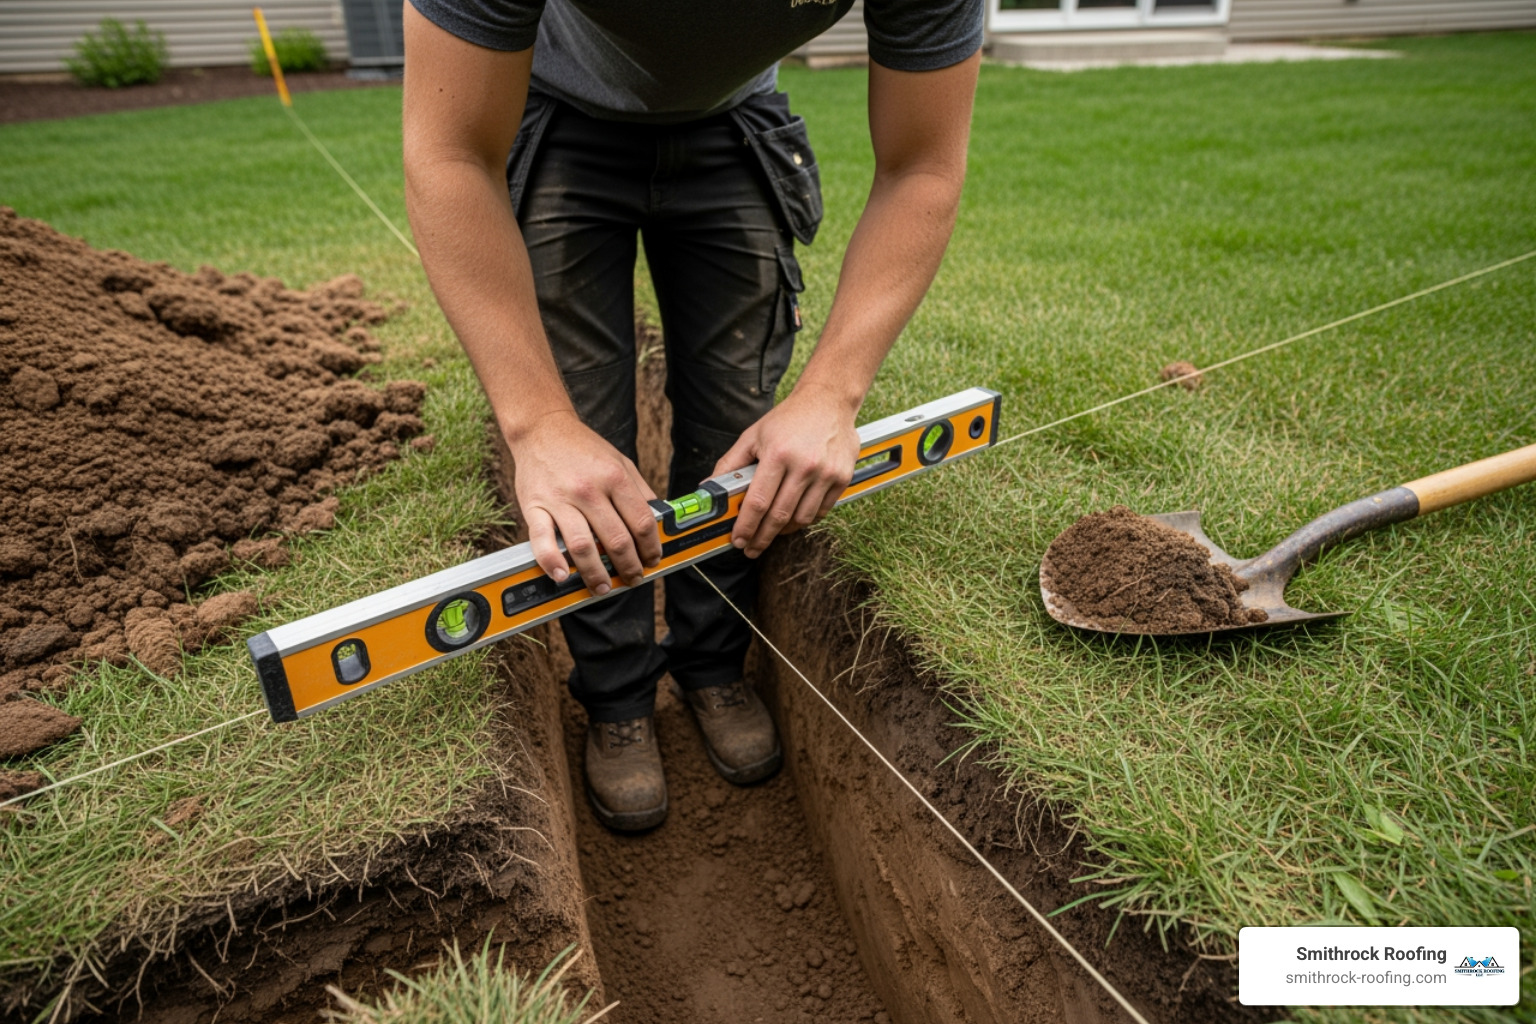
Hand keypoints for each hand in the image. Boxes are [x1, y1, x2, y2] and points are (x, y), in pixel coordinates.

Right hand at [508, 412, 661, 592]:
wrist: (542, 429)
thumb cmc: (582, 448)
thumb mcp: (620, 461)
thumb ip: (639, 491)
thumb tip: (658, 520)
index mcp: (615, 477)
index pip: (641, 522)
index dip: (651, 547)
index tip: (653, 560)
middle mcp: (589, 489)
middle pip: (616, 539)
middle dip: (629, 566)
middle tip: (633, 578)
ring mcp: (560, 499)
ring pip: (583, 546)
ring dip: (596, 574)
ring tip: (604, 587)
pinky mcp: (534, 506)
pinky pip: (542, 540)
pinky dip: (551, 562)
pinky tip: (562, 576)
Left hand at [713, 385, 861, 557]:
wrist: (828, 401)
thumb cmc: (788, 419)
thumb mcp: (753, 436)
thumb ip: (730, 464)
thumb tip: (709, 488)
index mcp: (778, 454)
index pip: (758, 502)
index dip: (746, 527)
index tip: (738, 540)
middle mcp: (804, 465)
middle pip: (779, 516)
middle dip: (762, 537)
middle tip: (752, 548)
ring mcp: (826, 473)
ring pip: (802, 519)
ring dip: (784, 531)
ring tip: (772, 530)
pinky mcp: (842, 478)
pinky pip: (821, 512)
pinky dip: (805, 519)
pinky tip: (793, 516)